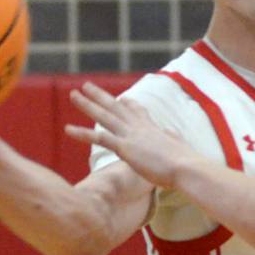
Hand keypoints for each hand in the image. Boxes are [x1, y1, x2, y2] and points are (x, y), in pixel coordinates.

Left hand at [66, 82, 195, 187]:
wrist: (186, 167)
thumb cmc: (186, 163)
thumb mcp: (179, 146)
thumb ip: (172, 138)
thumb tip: (170, 133)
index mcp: (154, 128)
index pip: (138, 112)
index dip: (128, 105)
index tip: (122, 99)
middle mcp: (140, 127)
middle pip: (116, 107)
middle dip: (101, 96)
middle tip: (87, 86)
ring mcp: (131, 135)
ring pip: (104, 116)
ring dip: (87, 105)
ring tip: (73, 95)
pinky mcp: (125, 147)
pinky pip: (99, 138)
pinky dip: (82, 133)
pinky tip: (67, 130)